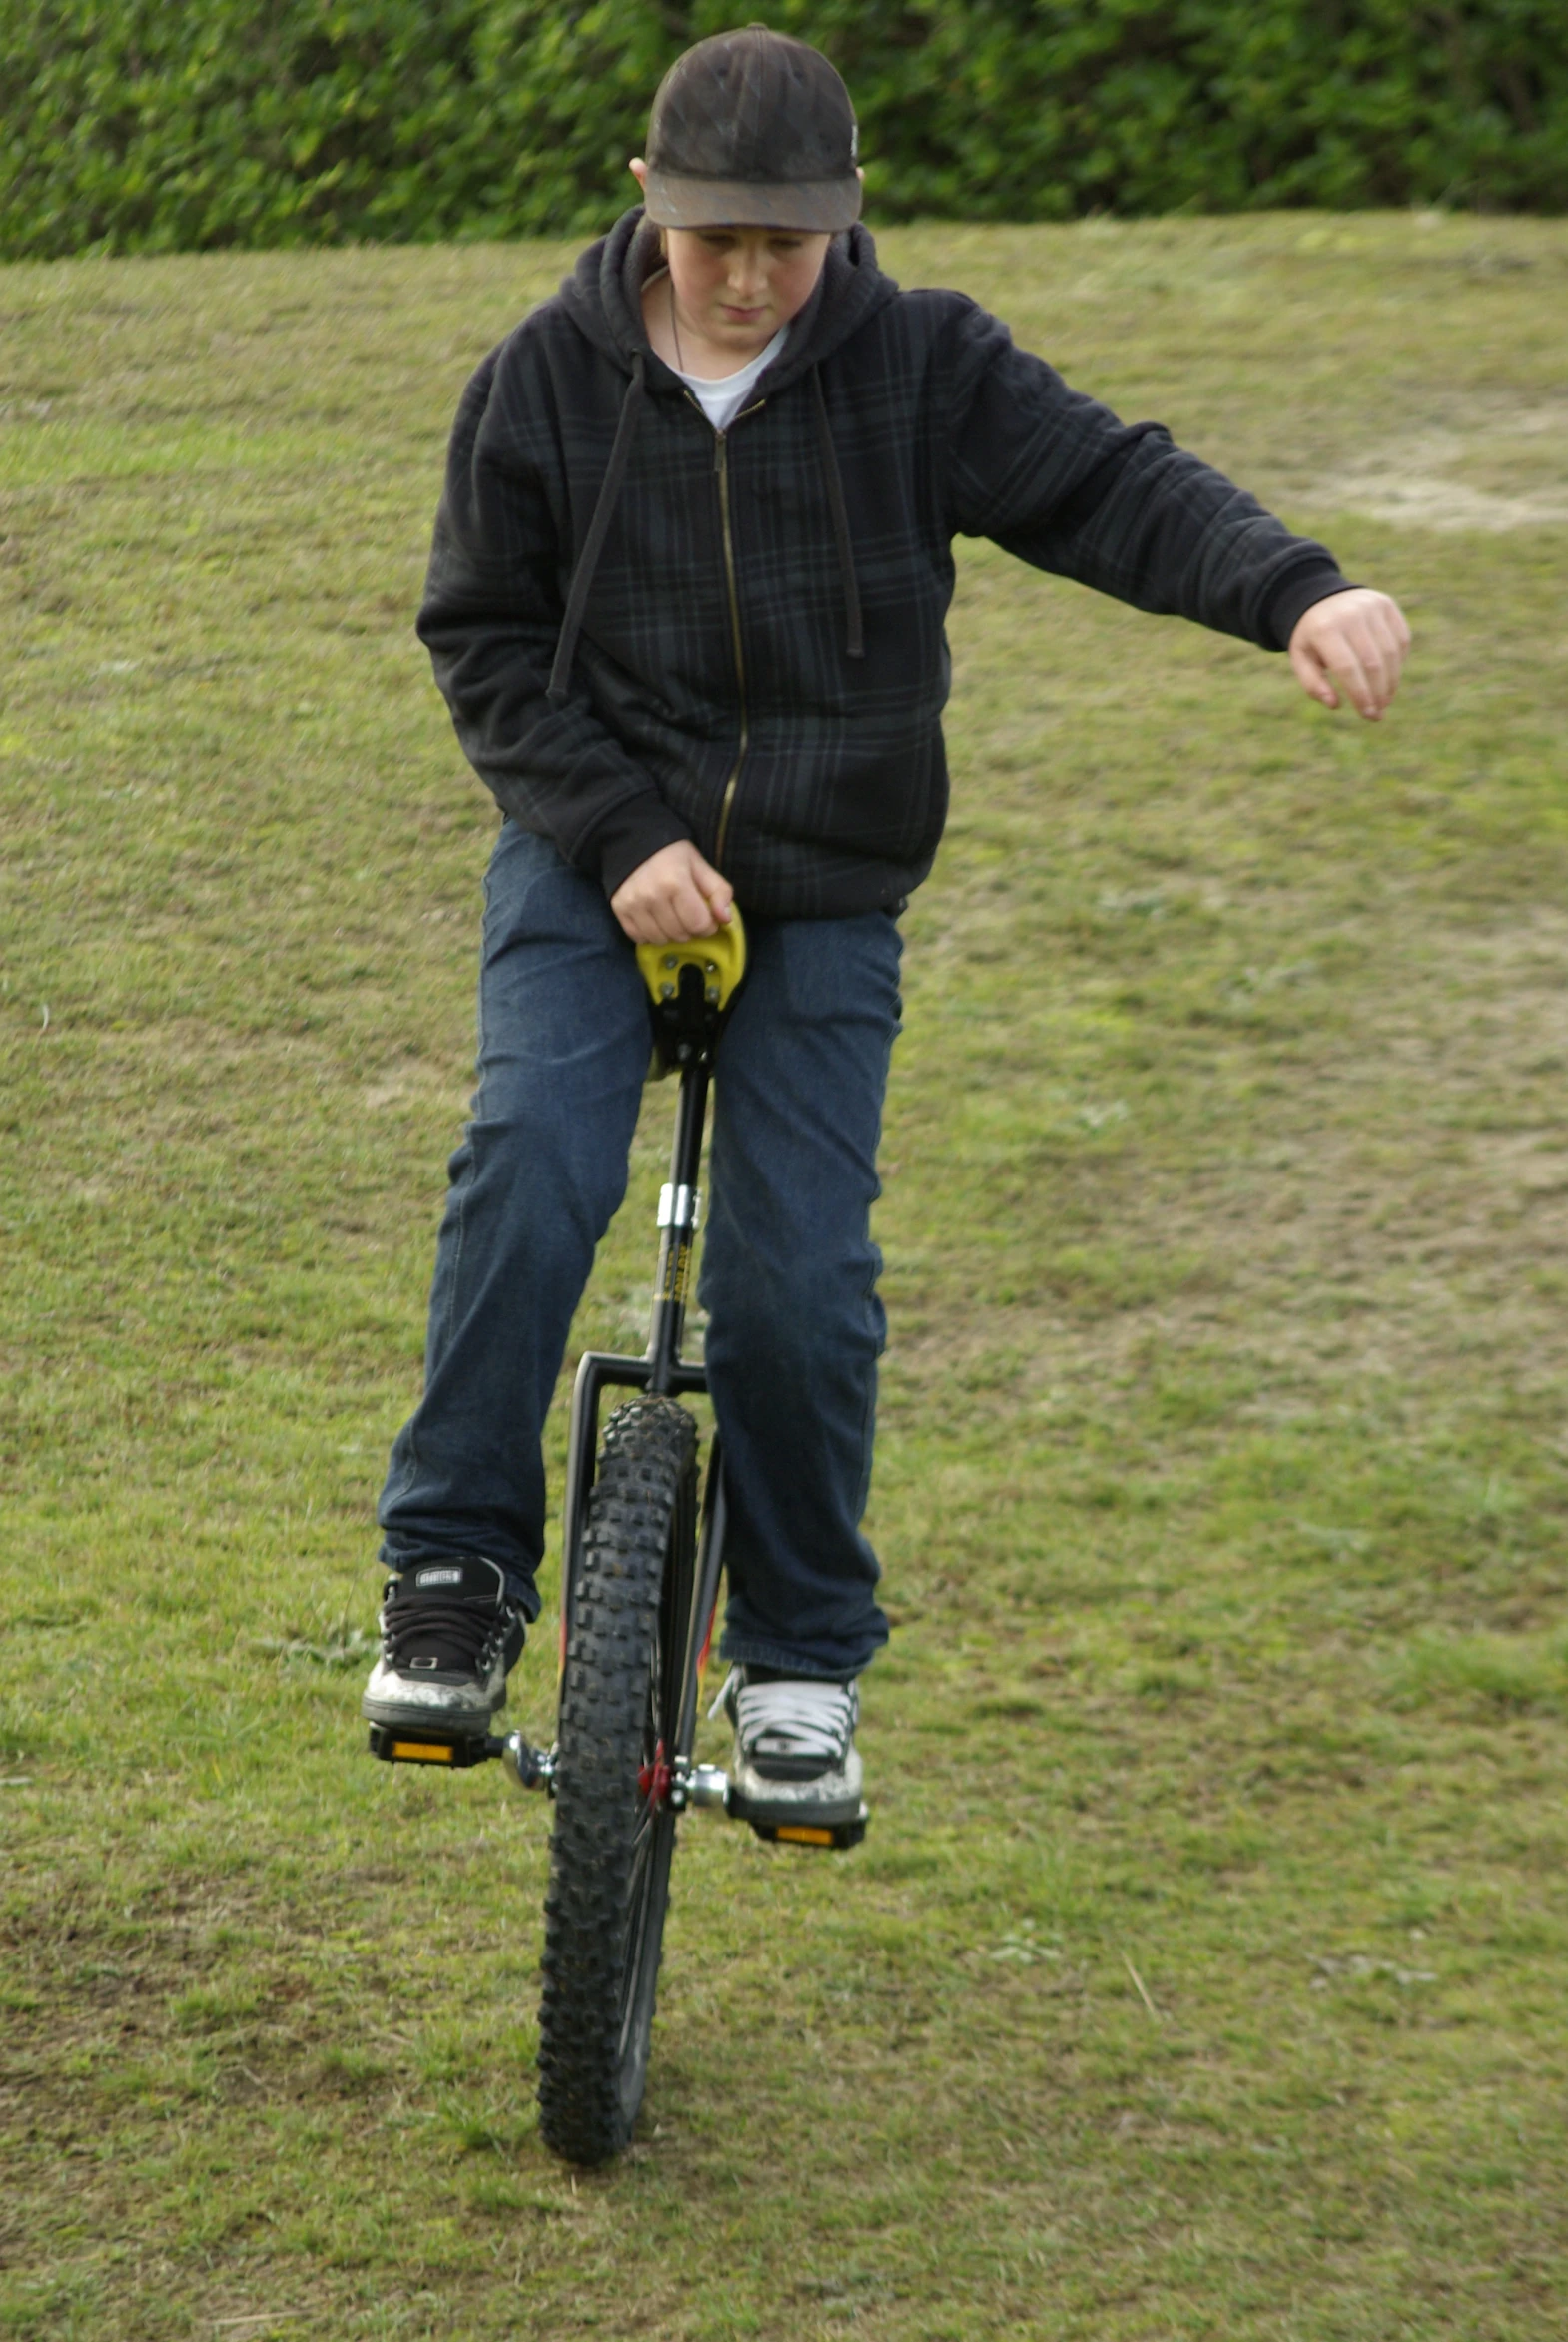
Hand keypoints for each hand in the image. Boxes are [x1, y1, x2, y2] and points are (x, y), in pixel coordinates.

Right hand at [611, 839, 732, 944]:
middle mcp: (652, 896)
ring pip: (660, 939)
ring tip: (672, 917)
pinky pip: (639, 938)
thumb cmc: (672, 855)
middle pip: (680, 934)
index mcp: (676, 883)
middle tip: (689, 915)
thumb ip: (719, 891)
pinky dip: (650, 934)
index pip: (698, 923)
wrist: (633, 843)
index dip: (708, 926)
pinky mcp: (619, 910)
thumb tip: (725, 919)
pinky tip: (655, 920)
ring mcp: (633, 904)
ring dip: (671, 934)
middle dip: (690, 930)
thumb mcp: (700, 866)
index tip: (706, 917)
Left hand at [1289, 588, 1410, 719]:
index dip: (1361, 694)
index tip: (1368, 714)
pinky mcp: (1387, 605)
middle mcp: (1350, 615)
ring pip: (1392, 652)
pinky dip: (1399, 662)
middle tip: (1378, 714)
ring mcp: (1371, 607)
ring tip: (1385, 700)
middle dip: (1379, 693)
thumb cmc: (1311, 638)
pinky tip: (1390, 677)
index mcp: (1325, 629)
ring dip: (1392, 682)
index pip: (1348, 668)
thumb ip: (1313, 684)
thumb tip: (1335, 704)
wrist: (1321, 598)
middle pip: (1373, 662)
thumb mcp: (1301, 659)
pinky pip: (1401, 639)